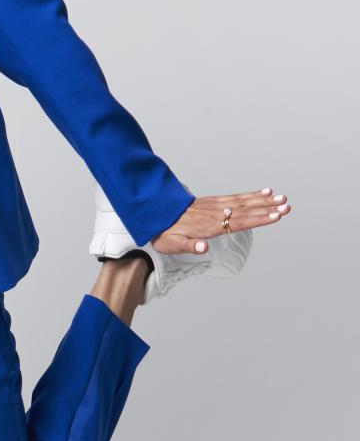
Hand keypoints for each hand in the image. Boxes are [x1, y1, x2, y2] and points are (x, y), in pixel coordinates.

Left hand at [152, 188, 290, 253]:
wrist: (153, 213)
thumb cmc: (164, 233)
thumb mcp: (172, 245)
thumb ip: (189, 246)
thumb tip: (204, 248)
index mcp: (210, 226)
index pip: (238, 222)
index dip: (258, 219)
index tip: (275, 216)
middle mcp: (216, 214)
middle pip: (246, 210)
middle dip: (268, 208)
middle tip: (287, 205)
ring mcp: (216, 206)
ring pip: (244, 202)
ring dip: (264, 200)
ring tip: (282, 198)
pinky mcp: (214, 202)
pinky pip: (236, 197)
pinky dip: (251, 195)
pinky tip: (264, 192)